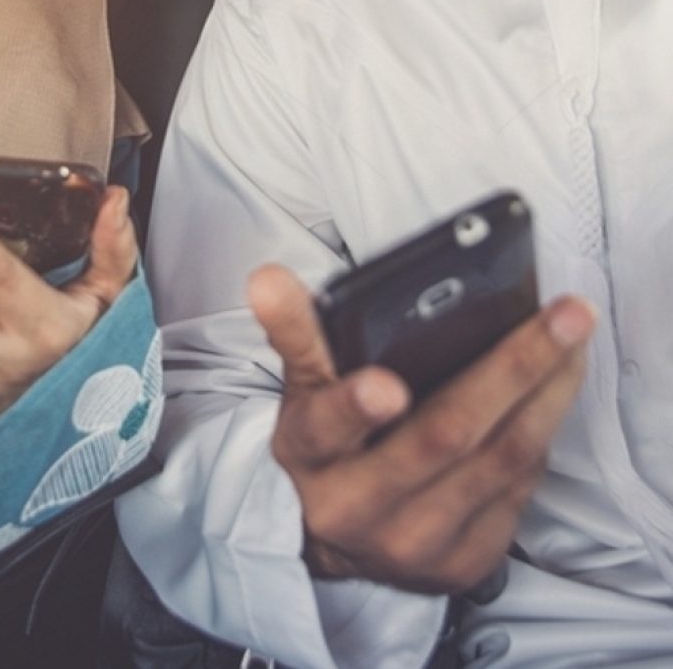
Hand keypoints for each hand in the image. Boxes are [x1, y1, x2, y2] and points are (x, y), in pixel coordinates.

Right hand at [248, 263, 594, 594]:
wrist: (334, 539)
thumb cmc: (326, 446)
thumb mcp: (300, 389)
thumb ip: (294, 331)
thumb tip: (267, 278)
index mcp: (310, 455)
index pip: (326, 428)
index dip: (355, 406)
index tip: (387, 385)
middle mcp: (359, 508)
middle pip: (443, 436)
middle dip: (510, 370)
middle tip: (563, 316)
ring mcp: (414, 544)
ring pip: (497, 461)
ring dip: (548, 392)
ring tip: (575, 336)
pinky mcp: (462, 563)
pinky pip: (518, 489)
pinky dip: (544, 429)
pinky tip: (560, 384)